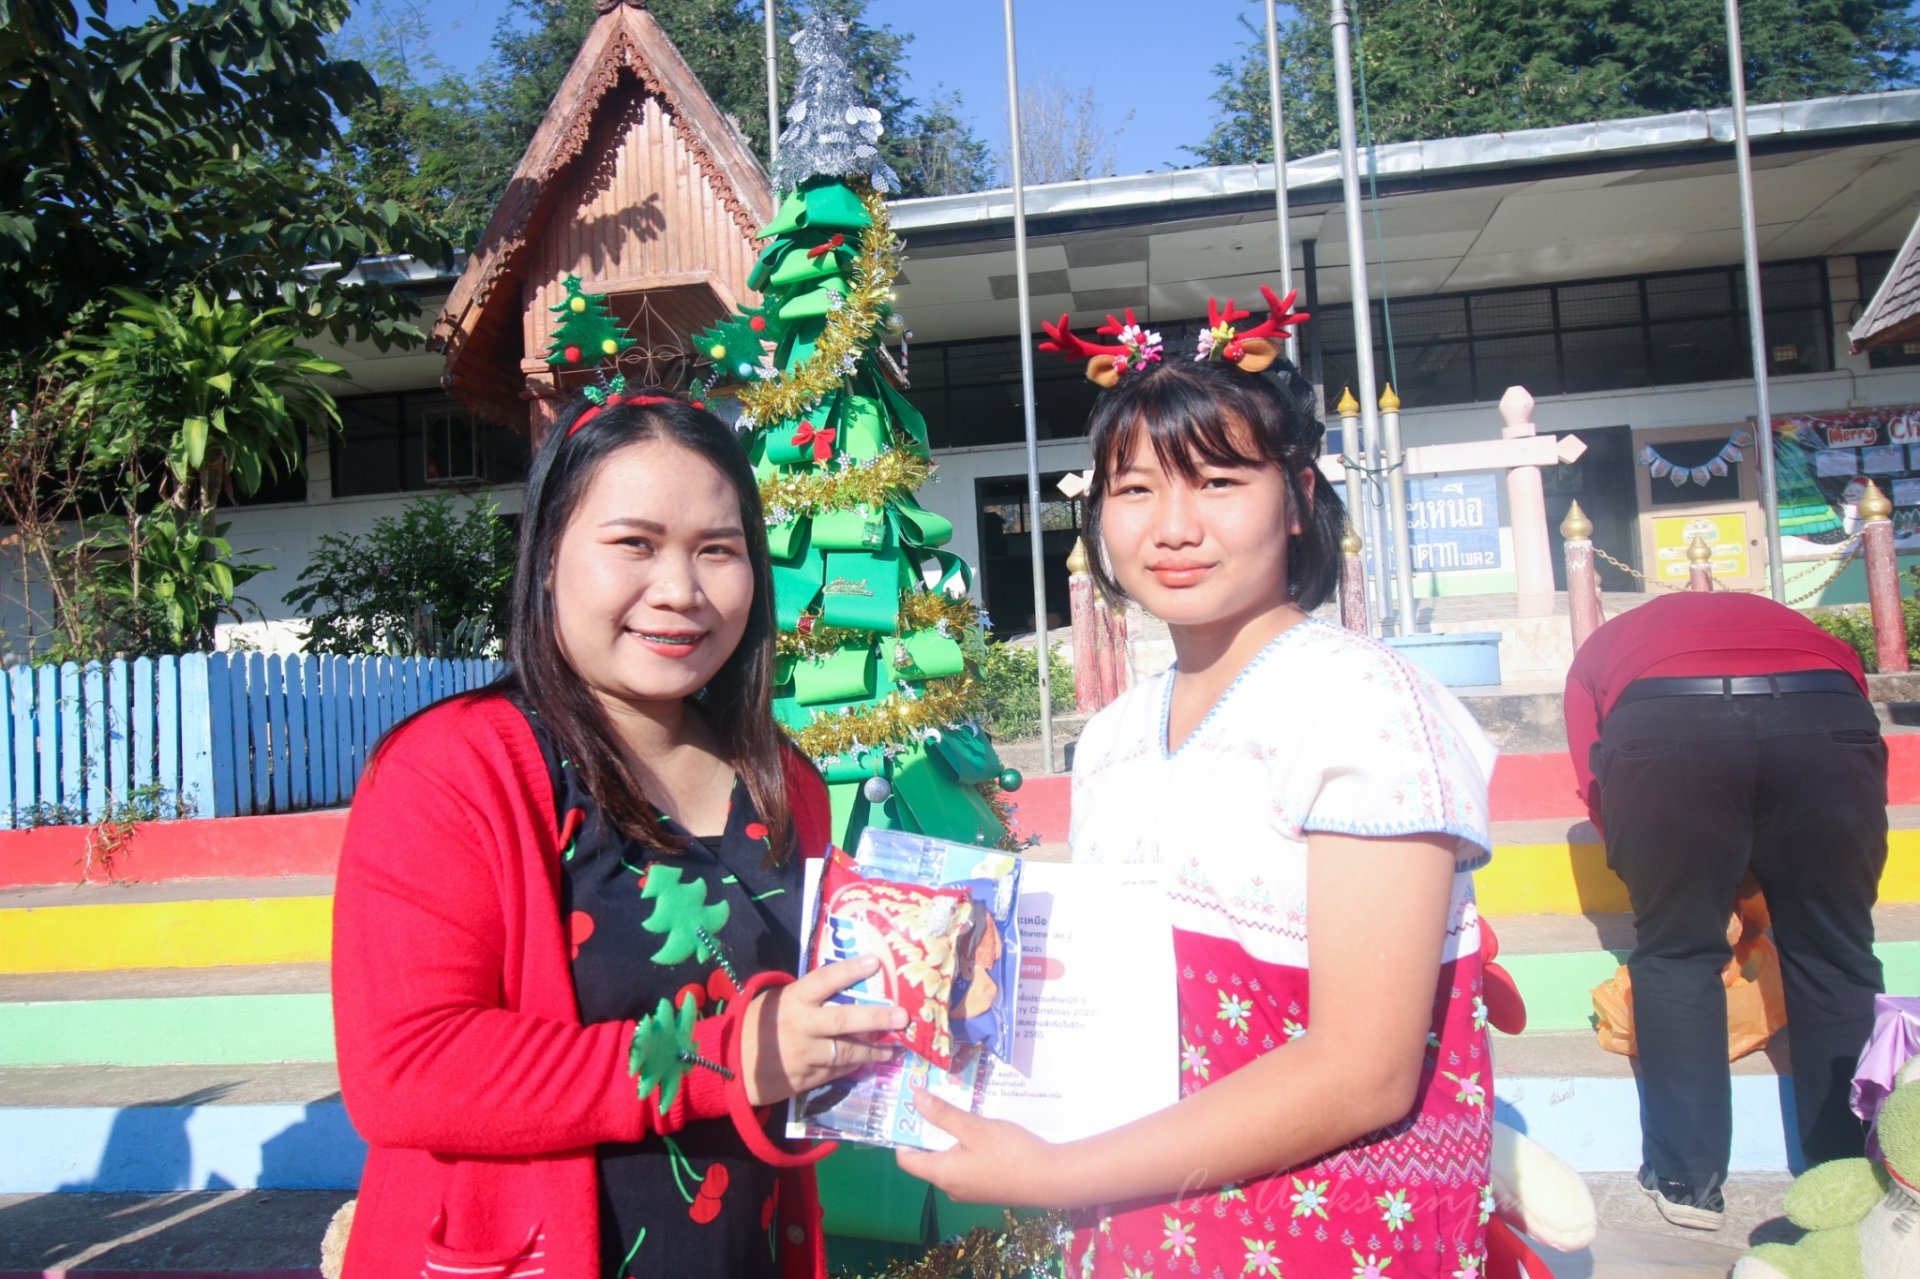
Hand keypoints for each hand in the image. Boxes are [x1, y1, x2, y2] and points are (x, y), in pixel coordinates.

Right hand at [740, 954, 904, 1105]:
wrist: (730, 1065)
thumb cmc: (758, 1024)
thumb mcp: (777, 1000)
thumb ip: (808, 996)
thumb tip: (847, 985)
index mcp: (793, 1000)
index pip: (824, 980)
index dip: (850, 970)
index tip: (875, 961)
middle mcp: (801, 1026)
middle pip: (843, 1021)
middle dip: (876, 1018)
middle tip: (902, 1017)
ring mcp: (803, 1056)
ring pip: (846, 1053)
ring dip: (874, 1051)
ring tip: (895, 1049)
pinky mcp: (805, 1080)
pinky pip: (836, 1072)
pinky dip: (854, 1067)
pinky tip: (869, 1063)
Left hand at [895, 1087, 1064, 1205]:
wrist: (1051, 1180)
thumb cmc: (1009, 1153)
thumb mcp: (974, 1127)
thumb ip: (943, 1114)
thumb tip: (914, 1099)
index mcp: (942, 1174)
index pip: (906, 1159)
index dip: (901, 1135)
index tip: (907, 1109)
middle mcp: (950, 1186)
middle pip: (927, 1159)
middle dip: (927, 1130)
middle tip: (933, 1101)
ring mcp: (969, 1190)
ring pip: (948, 1160)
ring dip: (948, 1137)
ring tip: (957, 1110)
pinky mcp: (985, 1188)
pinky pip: (965, 1166)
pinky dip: (965, 1147)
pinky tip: (979, 1130)